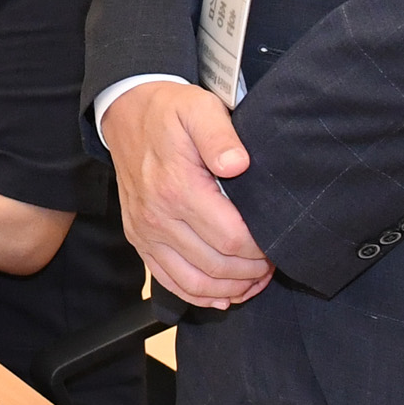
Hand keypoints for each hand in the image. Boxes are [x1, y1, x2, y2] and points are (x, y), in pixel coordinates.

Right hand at [102, 81, 270, 308]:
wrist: (125, 113)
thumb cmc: (169, 112)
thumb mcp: (198, 108)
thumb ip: (220, 135)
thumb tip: (238, 164)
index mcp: (177, 188)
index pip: (230, 239)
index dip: (260, 250)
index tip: (278, 244)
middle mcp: (157, 217)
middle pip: (215, 266)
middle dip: (251, 272)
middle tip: (273, 263)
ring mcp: (145, 232)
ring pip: (193, 283)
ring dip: (230, 289)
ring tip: (255, 280)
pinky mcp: (139, 239)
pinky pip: (169, 281)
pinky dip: (199, 296)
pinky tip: (223, 294)